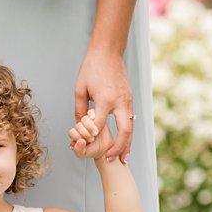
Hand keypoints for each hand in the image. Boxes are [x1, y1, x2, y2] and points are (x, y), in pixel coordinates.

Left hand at [72, 48, 133, 162]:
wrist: (108, 52)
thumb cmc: (92, 68)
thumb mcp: (80, 88)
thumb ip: (80, 109)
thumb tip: (80, 126)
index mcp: (105, 100)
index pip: (99, 126)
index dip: (91, 137)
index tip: (86, 143)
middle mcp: (120, 102)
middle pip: (124, 132)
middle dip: (118, 148)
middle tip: (111, 159)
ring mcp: (127, 100)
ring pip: (131, 127)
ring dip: (127, 144)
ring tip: (123, 158)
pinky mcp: (130, 98)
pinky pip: (131, 120)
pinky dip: (129, 133)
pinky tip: (126, 142)